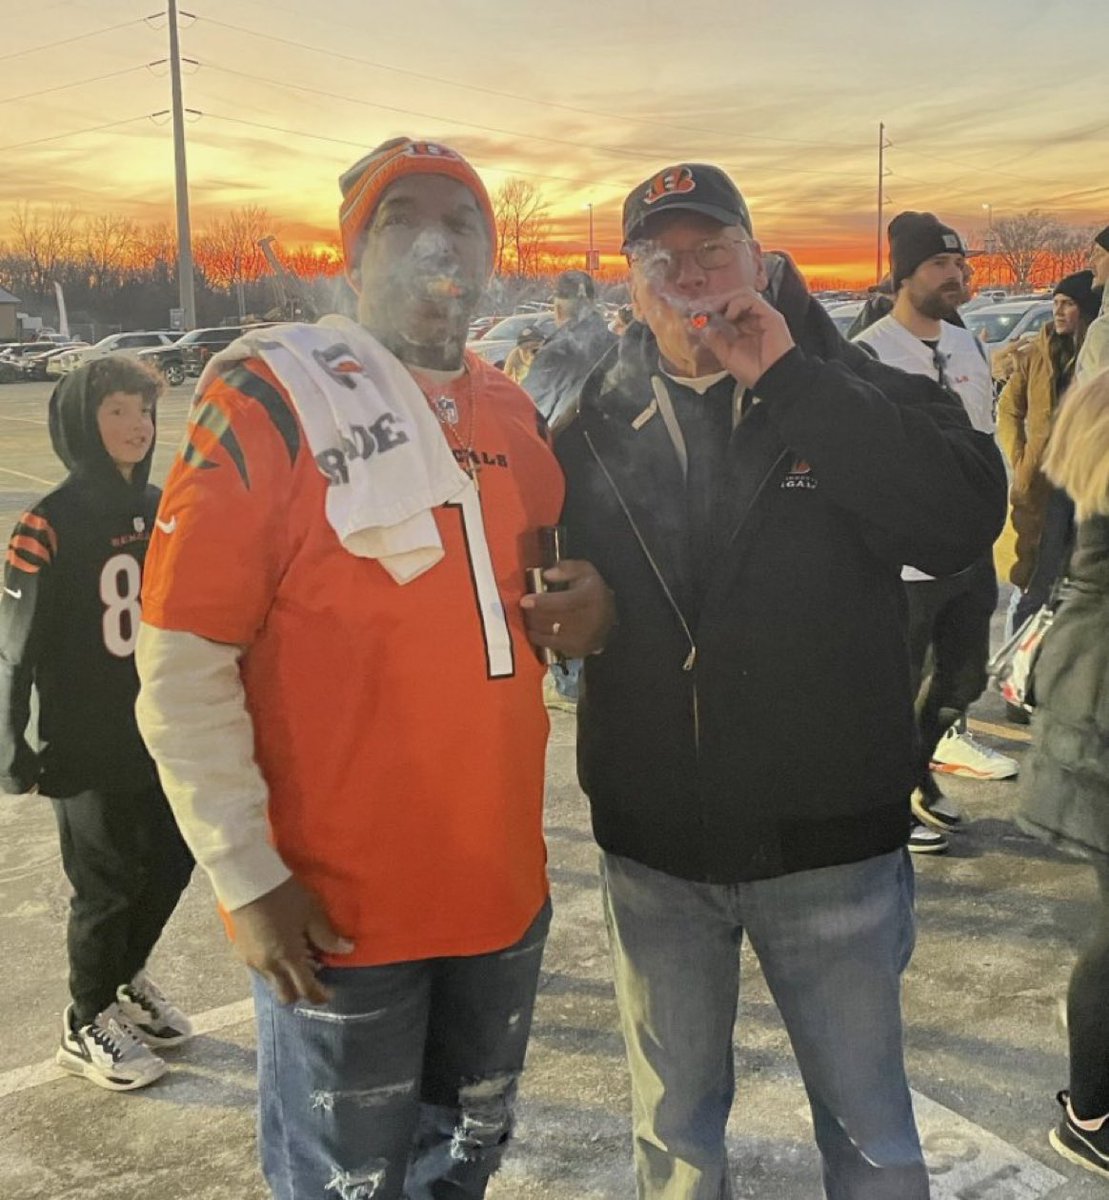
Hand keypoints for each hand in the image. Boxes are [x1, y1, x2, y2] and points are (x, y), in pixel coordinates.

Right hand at [230, 876, 353, 1004]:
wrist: (248, 881)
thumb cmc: (285, 896)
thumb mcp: (311, 913)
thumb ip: (327, 936)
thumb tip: (347, 950)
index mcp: (288, 957)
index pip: (306, 989)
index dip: (320, 995)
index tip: (330, 993)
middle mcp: (268, 966)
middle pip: (286, 996)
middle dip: (301, 993)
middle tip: (313, 976)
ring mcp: (252, 961)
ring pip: (272, 984)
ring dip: (286, 980)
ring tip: (298, 957)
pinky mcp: (241, 953)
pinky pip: (261, 971)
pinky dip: (274, 969)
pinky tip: (280, 949)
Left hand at [520, 559, 615, 658]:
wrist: (608, 616)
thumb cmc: (591, 590)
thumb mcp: (583, 570)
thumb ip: (565, 569)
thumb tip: (546, 575)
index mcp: (590, 598)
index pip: (562, 603)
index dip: (541, 603)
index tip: (523, 601)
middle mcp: (588, 621)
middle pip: (553, 620)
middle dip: (533, 615)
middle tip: (524, 610)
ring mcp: (583, 639)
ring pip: (550, 635)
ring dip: (534, 628)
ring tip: (528, 620)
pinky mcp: (578, 651)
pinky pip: (553, 646)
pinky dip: (541, 639)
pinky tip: (537, 631)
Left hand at [699, 288, 794, 387]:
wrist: (772, 380)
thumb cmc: (753, 371)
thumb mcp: (726, 355)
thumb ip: (714, 340)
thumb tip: (701, 327)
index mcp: (741, 328)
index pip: (723, 309)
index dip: (707, 308)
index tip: (691, 311)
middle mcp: (751, 319)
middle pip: (731, 299)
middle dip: (712, 301)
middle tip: (698, 307)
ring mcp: (761, 316)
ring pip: (741, 294)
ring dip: (724, 300)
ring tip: (713, 310)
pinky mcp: (771, 316)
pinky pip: (752, 299)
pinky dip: (737, 303)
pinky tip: (729, 315)